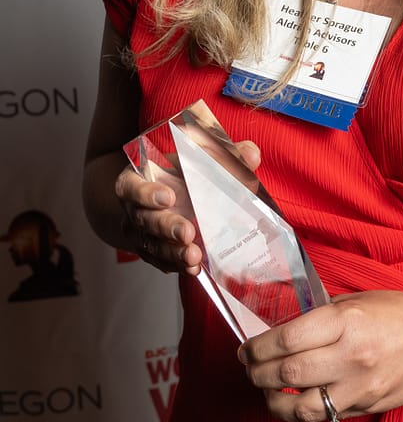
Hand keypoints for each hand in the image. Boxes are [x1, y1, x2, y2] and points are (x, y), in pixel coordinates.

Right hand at [116, 139, 261, 275]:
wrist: (163, 198)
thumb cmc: (181, 173)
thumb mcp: (196, 157)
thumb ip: (222, 155)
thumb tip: (251, 155)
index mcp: (137, 180)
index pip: (131, 186)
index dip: (146, 192)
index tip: (168, 196)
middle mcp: (134, 209)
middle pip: (145, 221)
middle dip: (167, 228)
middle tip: (187, 233)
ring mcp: (141, 234)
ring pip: (153, 245)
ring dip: (174, 253)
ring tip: (194, 256)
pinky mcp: (153, 253)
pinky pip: (162, 261)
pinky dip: (177, 265)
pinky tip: (194, 267)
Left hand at [237, 289, 402, 421]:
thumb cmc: (398, 311)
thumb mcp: (356, 299)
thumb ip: (321, 315)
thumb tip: (284, 329)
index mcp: (346, 321)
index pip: (288, 339)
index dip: (258, 347)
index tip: (246, 348)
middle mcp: (352, 356)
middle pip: (289, 375)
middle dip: (258, 374)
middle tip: (248, 368)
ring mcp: (361, 387)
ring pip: (302, 407)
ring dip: (274, 401)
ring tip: (265, 389)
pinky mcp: (368, 407)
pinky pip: (326, 416)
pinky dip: (302, 412)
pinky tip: (294, 401)